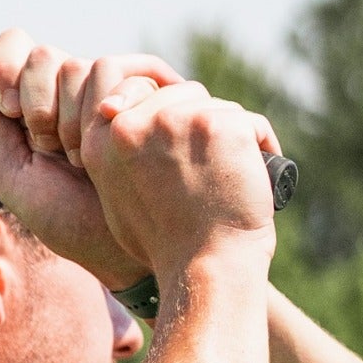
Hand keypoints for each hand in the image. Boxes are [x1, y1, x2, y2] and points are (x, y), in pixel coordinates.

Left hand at [0, 30, 182, 289]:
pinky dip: (112, 108)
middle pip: (45, 55)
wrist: (119, 248)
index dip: (6, 66)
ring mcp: (113, 87)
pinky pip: (126, 71)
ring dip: (76, 122)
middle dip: (40, 106)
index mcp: (38, 101)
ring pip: (83, 65)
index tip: (8, 107)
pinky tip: (112, 139)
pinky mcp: (151, 89)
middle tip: (50, 149)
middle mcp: (74, 88)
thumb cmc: (67, 222)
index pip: (16, 49)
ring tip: (87, 161)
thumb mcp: (18, 180)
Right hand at [80, 76, 280, 281]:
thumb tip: (113, 107)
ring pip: (217, 107)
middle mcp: (133, 125)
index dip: (167, 119)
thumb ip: (115, 155)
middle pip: (182, 94)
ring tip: (227, 181)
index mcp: (103, 140)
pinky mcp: (219, 126)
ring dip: (230, 137)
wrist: (202, 271)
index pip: (140, 91)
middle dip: (200, 126)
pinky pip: (250, 123)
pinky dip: (259, 148)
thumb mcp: (117, 198)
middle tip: (205, 178)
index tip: (180, 159)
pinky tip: (252, 180)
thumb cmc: (165, 246)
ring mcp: (176, 122)